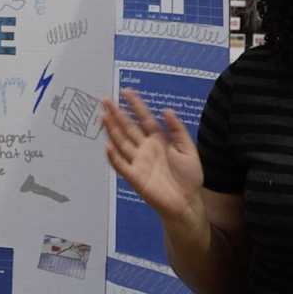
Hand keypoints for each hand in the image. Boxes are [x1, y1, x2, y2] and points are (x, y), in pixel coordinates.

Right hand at [101, 88, 204, 221]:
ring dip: (112, 130)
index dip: (135, 105)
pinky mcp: (134, 177)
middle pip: (128, 128)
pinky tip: (108, 146)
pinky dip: (114, 156)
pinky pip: (121, 165)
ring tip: (103, 116)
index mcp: (158, 140)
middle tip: (105, 100)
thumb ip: (178, 130)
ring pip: (122, 142)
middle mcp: (145, 148)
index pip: (144, 118)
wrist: (187, 202)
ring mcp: (138, 161)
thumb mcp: (188, 149)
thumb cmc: (189, 176)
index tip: (126, 91)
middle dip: (117, 113)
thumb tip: (167, 110)